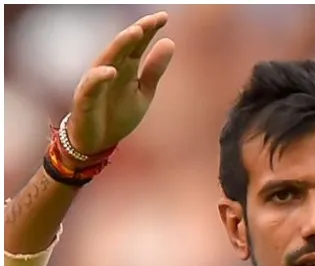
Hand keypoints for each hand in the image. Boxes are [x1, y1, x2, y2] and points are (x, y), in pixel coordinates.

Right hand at [66, 12, 174, 157]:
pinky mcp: (86, 99)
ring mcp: (97, 83)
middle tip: (151, 20)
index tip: (164, 17)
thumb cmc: (119, 113)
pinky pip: (91, 86)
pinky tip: (111, 71)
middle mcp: (111, 69)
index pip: (138, 44)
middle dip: (136, 32)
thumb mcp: (144, 92)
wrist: (98, 141)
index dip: (149, 30)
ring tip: (134, 33)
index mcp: (127, 67)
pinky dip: (99, 78)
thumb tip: (170, 42)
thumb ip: (154, 70)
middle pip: (123, 47)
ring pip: (107, 60)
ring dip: (119, 46)